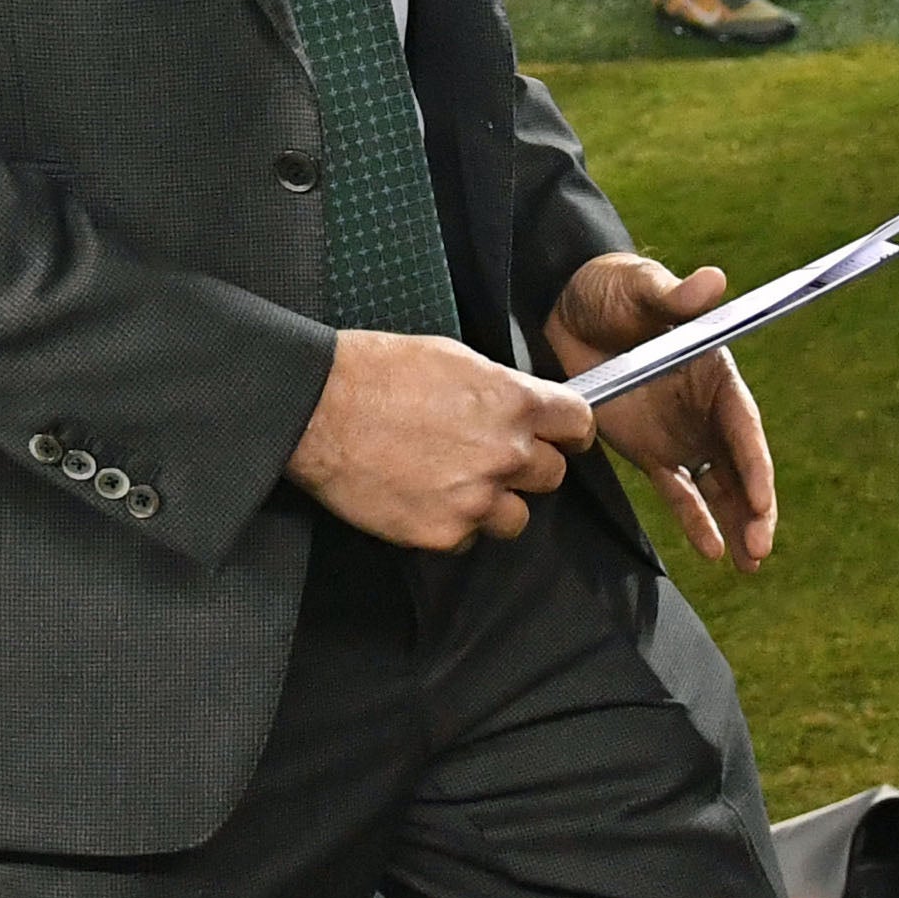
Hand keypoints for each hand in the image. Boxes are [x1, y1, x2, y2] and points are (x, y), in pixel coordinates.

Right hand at [287, 329, 590, 551]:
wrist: (320, 409)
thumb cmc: (379, 372)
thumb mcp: (454, 358)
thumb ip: (499, 389)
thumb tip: (518, 406)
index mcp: (514, 403)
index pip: (578, 426)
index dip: (568, 432)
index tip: (559, 438)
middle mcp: (505, 454)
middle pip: (551, 476)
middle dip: (526, 468)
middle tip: (488, 457)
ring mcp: (476, 499)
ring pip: (516, 518)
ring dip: (494, 504)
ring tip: (452, 483)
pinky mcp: (442, 533)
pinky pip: (467, 539)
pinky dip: (450, 524)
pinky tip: (421, 498)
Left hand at [544, 253, 777, 568]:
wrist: (566, 306)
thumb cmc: (612, 288)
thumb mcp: (641, 286)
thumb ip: (674, 295)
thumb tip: (714, 281)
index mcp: (714, 371)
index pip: (743, 426)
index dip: (755, 465)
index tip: (762, 500)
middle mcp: (706, 408)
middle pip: (739, 465)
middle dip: (754, 508)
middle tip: (760, 550)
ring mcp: (680, 433)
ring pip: (717, 486)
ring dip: (735, 522)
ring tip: (750, 564)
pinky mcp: (651, 451)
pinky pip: (678, 491)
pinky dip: (696, 520)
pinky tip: (713, 550)